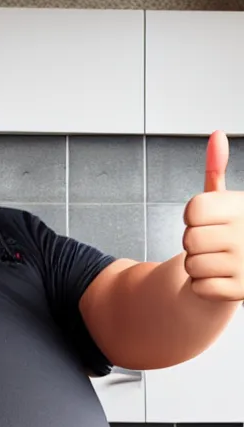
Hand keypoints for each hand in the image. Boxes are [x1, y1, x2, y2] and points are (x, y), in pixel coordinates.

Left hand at [183, 130, 243, 301]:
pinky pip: (199, 286)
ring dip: (198, 265)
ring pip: (191, 265)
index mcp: (242, 209)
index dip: (192, 217)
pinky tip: (221, 278)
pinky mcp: (241, 292)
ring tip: (218, 260)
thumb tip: (215, 135)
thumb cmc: (232, 230)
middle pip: (189, 240)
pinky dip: (203, 285)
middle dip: (193, 242)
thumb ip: (216, 171)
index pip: (193, 210)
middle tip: (213, 243)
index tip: (206, 220)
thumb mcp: (226, 200)